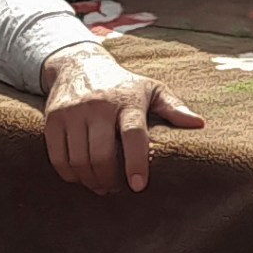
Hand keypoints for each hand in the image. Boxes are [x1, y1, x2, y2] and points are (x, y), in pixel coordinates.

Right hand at [38, 44, 203, 194]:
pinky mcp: (53, 118)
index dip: (135, 162)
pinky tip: (81, 176)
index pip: (132, 134)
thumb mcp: (151, 89)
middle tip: (117, 188)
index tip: (138, 186)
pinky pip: (58, 157)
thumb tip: (199, 124)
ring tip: (101, 185)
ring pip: (79, 160)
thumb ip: (173, 107)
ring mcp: (72, 111)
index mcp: (128, 100)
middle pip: (101, 154)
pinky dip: (70, 174)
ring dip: (91, 180)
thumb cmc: (123, 84)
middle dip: (110, 179)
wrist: (79, 64)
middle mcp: (98, 105)